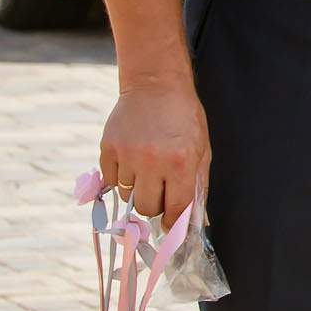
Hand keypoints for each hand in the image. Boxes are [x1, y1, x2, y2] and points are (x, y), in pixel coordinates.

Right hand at [100, 78, 209, 220]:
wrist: (156, 84)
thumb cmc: (184, 118)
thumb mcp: (202, 149)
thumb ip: (198, 187)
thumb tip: (195, 223)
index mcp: (182, 161)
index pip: (176, 209)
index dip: (174, 222)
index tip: (171, 226)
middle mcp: (153, 160)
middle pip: (147, 208)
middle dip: (155, 206)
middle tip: (160, 190)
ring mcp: (127, 154)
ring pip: (128, 197)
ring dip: (138, 190)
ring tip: (147, 168)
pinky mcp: (108, 148)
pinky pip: (111, 180)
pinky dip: (121, 177)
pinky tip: (132, 158)